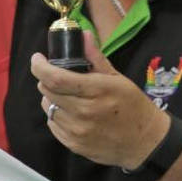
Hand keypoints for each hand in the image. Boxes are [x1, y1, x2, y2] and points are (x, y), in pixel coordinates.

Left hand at [32, 31, 170, 169]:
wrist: (144, 141)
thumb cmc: (132, 106)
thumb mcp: (118, 78)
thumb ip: (96, 58)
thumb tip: (83, 36)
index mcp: (97, 91)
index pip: (56, 78)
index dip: (40, 67)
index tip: (37, 59)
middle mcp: (85, 111)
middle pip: (48, 91)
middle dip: (46, 80)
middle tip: (57, 77)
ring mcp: (78, 130)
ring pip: (48, 107)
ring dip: (51, 98)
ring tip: (67, 95)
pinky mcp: (74, 144)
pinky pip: (53, 124)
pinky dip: (56, 114)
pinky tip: (71, 112)